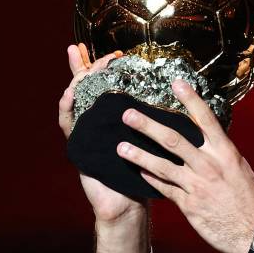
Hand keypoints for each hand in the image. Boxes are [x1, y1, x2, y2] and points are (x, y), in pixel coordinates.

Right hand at [57, 43, 145, 224]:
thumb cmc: (146, 172)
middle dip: (87, 66)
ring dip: (76, 80)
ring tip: (78, 63)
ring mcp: (86, 131)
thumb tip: (186, 97)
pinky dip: (67, 108)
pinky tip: (68, 95)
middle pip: (89, 87)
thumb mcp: (156, 142)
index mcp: (117, 118)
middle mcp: (98, 121)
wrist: (128, 202)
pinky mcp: (78, 146)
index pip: (111, 86)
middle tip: (88, 50)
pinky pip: (68, 124)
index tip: (119, 52)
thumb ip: (161, 120)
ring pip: (76, 100)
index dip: (110, 68)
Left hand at [115, 78, 253, 252]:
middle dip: (148, 126)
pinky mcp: (189, 205)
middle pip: (173, 140)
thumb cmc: (250, 200)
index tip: (176, 83)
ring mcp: (197, 185)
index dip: (190, 100)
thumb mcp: (240, 170)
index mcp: (226, 153)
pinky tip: (137, 172)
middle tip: (128, 114)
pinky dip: (150, 179)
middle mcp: (210, 165)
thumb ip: (221, 154)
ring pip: (161, 165)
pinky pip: (164, 188)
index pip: (206, 120)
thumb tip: (208, 140)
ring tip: (120, 147)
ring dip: (138, 154)